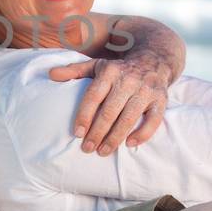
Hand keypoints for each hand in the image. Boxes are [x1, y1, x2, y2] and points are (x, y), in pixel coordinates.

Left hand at [50, 54, 169, 154]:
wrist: (154, 59)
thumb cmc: (119, 69)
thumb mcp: (96, 65)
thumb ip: (74, 71)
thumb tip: (50, 75)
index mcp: (110, 72)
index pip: (94, 96)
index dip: (84, 116)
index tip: (77, 133)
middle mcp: (128, 80)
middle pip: (109, 111)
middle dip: (97, 133)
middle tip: (87, 148)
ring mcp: (146, 90)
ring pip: (128, 118)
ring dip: (115, 138)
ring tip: (102, 151)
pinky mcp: (161, 100)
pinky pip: (153, 120)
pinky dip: (142, 133)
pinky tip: (129, 144)